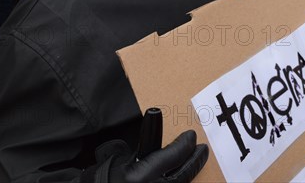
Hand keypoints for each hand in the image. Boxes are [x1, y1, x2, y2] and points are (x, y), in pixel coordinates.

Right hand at [82, 130, 208, 182]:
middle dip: (194, 161)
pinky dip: (179, 182)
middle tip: (202, 149)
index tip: (191, 135)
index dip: (185, 144)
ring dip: (188, 172)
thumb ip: (144, 144)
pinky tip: (183, 174)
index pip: (173, 157)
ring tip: (195, 160)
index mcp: (138, 177)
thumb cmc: (103, 177)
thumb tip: (160, 127)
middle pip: (182, 175)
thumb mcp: (119, 156)